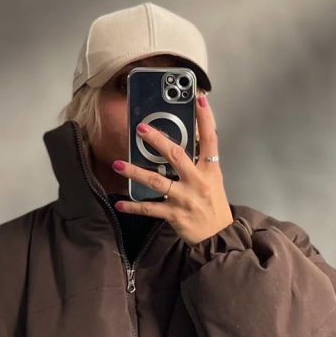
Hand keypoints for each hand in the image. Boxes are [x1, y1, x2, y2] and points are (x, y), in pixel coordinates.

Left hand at [111, 94, 233, 245]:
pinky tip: (120, 203)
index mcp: (210, 171)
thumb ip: (200, 163)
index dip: (205, 118)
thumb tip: (180, 145)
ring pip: (156, 181)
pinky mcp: (174, 215)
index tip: (198, 99)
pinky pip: (150, 209)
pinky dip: (133, 206)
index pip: (210, 139)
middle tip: (141, 129)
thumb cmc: (214, 207)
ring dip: (134, 172)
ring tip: (117, 164)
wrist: (217, 238)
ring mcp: (184, 198)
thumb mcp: (214, 181)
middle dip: (158, 140)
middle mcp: (197, 181)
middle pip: (176, 156)